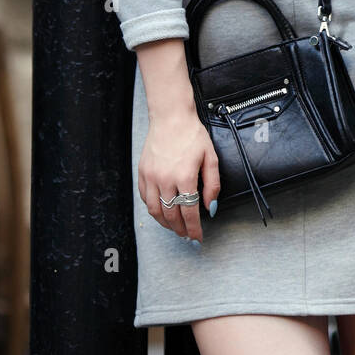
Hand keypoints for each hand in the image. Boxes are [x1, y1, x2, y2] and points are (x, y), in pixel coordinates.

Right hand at [138, 107, 220, 241]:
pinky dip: (153, 209)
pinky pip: (145, 198)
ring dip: (165, 223)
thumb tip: (211, 207)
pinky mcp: (142, 173)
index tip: (197, 238)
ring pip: (155, 211)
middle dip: (180, 229)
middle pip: (171, 215)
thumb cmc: (192, 135)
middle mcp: (165, 179)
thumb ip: (212, 184)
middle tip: (187, 235)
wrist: (171, 117)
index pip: (189, 212)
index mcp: (185, 176)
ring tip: (174, 227)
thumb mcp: (210, 157)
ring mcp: (151, 177)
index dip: (194, 229)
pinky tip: (161, 210)